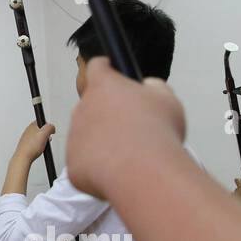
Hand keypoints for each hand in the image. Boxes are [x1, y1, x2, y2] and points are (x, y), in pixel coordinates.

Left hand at [12, 120, 54, 165]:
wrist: (23, 157)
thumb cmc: (31, 146)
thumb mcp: (44, 134)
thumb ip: (49, 127)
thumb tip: (52, 127)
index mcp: (32, 126)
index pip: (41, 121)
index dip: (48, 126)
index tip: (50, 131)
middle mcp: (28, 131)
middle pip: (40, 130)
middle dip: (45, 135)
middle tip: (47, 139)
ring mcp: (26, 138)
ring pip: (37, 137)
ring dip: (42, 141)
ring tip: (43, 146)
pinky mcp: (26, 145)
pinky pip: (35, 144)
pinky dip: (38, 146)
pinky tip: (39, 150)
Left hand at [66, 57, 185, 199]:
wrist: (146, 173)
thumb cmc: (158, 134)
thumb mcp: (167, 99)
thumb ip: (153, 87)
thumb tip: (146, 88)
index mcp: (103, 85)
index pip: (98, 67)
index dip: (107, 70)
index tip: (112, 74)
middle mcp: (82, 107)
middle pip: (93, 105)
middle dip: (108, 114)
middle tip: (131, 128)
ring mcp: (74, 135)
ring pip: (87, 134)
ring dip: (103, 141)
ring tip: (130, 153)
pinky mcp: (73, 162)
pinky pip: (86, 161)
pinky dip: (99, 166)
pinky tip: (119, 169)